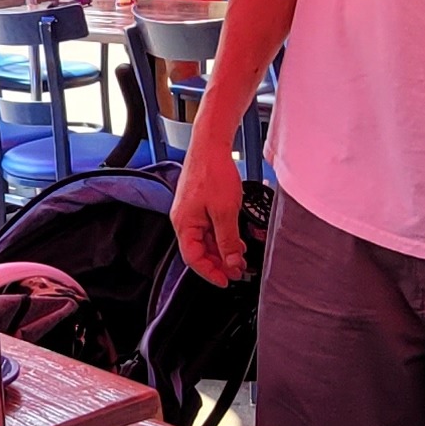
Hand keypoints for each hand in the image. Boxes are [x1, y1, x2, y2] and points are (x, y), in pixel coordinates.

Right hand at [174, 137, 247, 285]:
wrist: (211, 145)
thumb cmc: (212, 172)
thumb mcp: (225, 212)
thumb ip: (228, 240)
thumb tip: (231, 262)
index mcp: (184, 224)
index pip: (193, 259)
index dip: (210, 273)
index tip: (226, 280)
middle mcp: (184, 220)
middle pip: (199, 251)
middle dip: (219, 263)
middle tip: (238, 271)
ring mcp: (191, 213)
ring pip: (206, 241)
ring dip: (222, 251)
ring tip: (240, 258)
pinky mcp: (199, 205)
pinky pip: (209, 229)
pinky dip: (222, 237)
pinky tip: (236, 241)